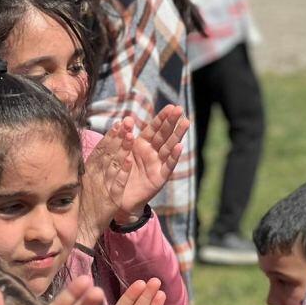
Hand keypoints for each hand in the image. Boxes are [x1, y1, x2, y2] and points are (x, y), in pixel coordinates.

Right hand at [78, 118, 134, 245]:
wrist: (80, 228)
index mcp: (88, 172)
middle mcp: (94, 176)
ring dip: (122, 150)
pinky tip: (130, 162)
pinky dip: (123, 173)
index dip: (110, 137)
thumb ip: (89, 169)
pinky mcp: (110, 199)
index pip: (100, 150)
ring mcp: (102, 187)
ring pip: (114, 165)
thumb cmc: (80, 205)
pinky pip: (117, 184)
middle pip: (107, 154)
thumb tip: (96, 154)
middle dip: (118, 138)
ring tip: (131, 137)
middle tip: (128, 123)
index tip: (119, 124)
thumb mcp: (82, 183)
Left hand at [114, 105, 188, 224]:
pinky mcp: (159, 178)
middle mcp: (152, 153)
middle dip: (172, 122)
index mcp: (142, 145)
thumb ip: (124, 138)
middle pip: (164, 135)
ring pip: (169, 147)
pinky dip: (173, 157)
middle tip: (181, 109)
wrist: (120, 198)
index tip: (171, 106)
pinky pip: (167, 166)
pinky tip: (179, 147)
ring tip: (185, 123)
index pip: (154, 128)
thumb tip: (124, 119)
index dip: (162, 118)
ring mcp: (157, 164)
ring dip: (177, 135)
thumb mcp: (120, 153)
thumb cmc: (120, 174)